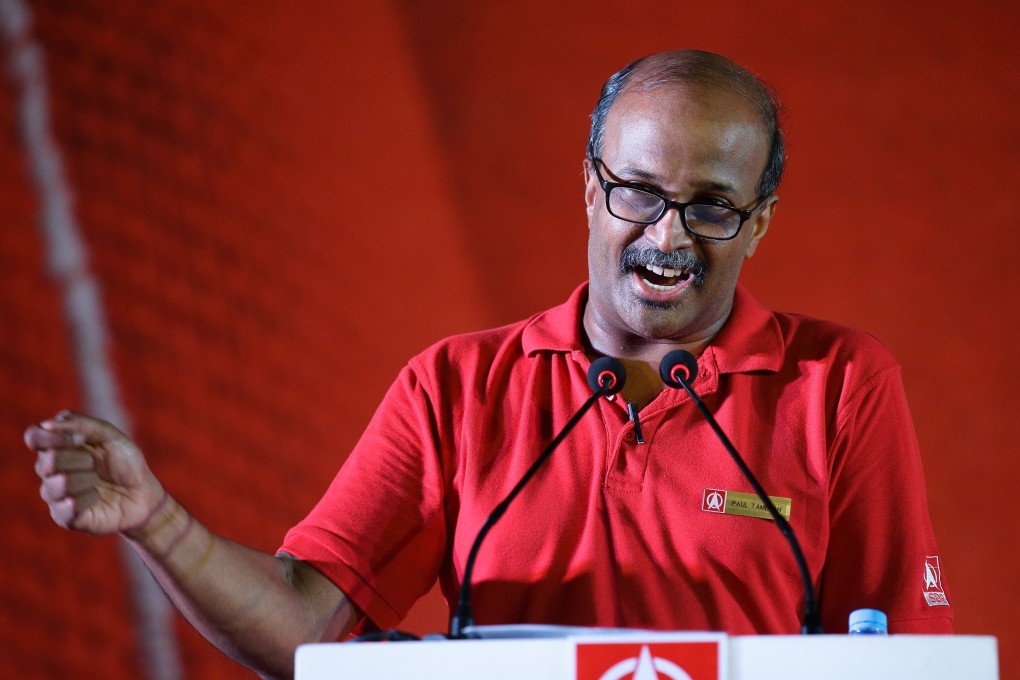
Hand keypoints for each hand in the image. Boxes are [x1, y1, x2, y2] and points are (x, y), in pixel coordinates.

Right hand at [24, 411, 164, 535]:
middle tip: (96, 463)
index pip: (34, 437)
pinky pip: (66, 509)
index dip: (50, 437)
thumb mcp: (109, 435)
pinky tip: (97, 498)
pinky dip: (87, 500)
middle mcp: (51, 471)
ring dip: (87, 480)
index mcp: (59, 447)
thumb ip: (81, 424)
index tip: (79, 439)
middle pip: (48, 461)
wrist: (143, 493)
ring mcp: (56, 496)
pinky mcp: (65, 518)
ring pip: (58, 485)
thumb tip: (47, 424)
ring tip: (98, 481)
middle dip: (80, 460)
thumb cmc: (125, 462)